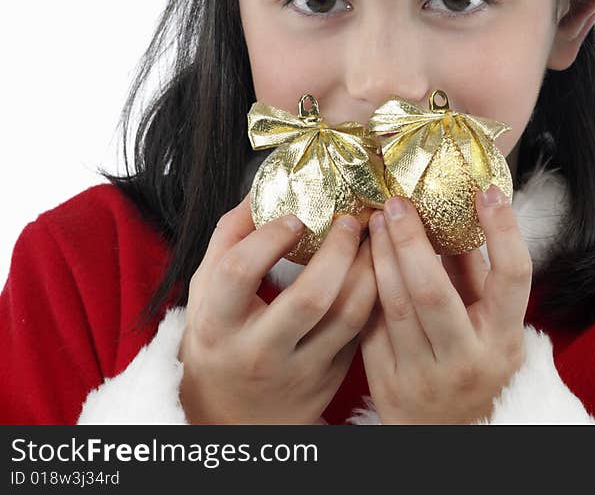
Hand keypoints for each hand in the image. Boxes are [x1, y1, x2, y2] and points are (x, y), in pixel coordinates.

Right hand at [178, 192, 376, 423]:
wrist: (232, 417)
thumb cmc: (221, 339)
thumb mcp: (207, 291)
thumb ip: (231, 237)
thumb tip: (264, 185)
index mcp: (218, 325)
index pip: (240, 273)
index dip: (269, 238)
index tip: (296, 215)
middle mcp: (259, 352)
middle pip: (310, 297)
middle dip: (339, 250)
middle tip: (350, 220)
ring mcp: (299, 370)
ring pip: (349, 314)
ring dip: (370, 268)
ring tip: (373, 237)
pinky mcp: (330, 380)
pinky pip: (361, 330)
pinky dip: (374, 293)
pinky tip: (378, 267)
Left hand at [359, 185, 530, 423]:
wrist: (447, 437)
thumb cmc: (477, 367)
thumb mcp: (493, 326)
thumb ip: (476, 274)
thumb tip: (459, 212)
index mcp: (503, 339)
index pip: (512, 277)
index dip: (503, 231)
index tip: (487, 191)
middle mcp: (466, 359)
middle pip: (433, 291)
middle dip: (411, 239)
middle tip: (397, 201)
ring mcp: (423, 375)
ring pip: (394, 305)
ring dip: (381, 255)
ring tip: (377, 219)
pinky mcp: (387, 383)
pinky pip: (371, 325)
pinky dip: (365, 286)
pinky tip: (359, 256)